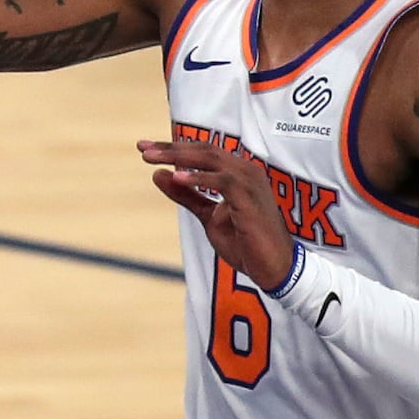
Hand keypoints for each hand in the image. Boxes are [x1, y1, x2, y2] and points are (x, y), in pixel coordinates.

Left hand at [139, 131, 296, 290]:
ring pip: (211, 159)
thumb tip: (157, 174)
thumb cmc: (246, 243)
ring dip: (179, 157)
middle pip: (204, 150)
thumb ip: (187, 195)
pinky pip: (223, 181)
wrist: (276, 271)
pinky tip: (177, 178)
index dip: (173, 148)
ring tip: (151, 159)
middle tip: (142, 148)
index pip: (202, 152)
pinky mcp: (250, 200)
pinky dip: (198, 178)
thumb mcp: (209, 217)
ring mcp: (250, 183)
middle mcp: (246, 171)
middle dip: (171, 148)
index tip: (144, 148)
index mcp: (237, 173)